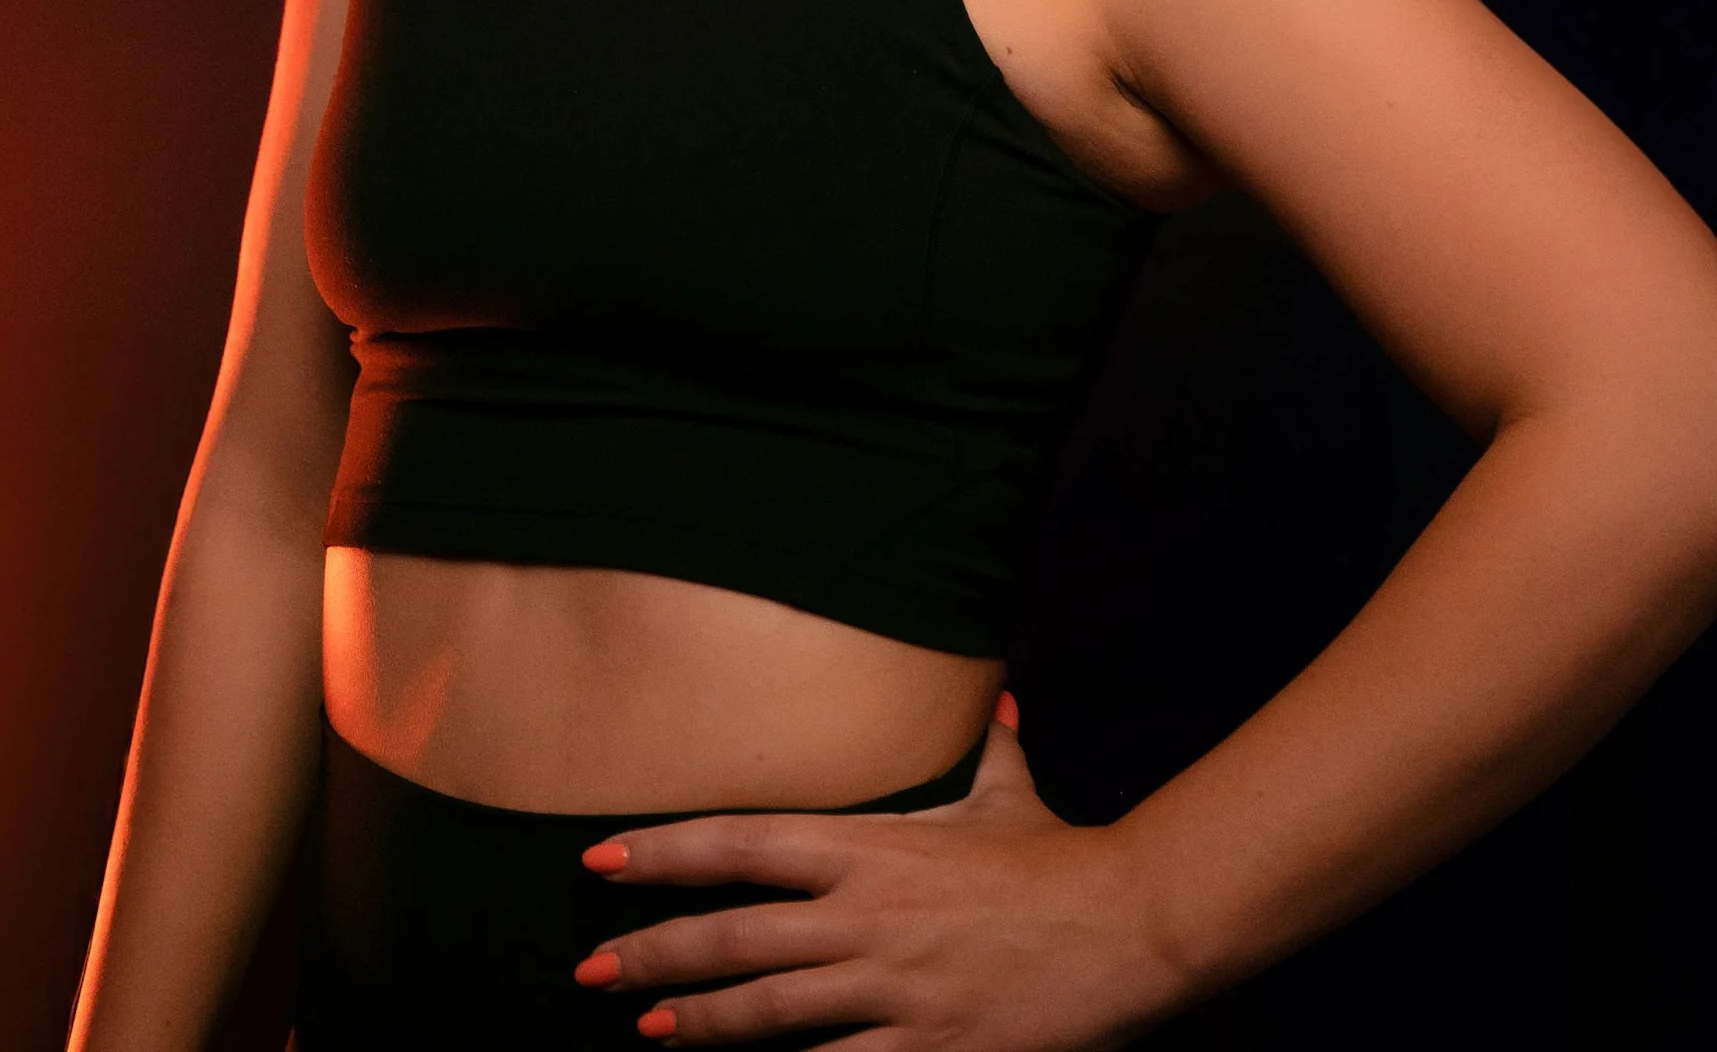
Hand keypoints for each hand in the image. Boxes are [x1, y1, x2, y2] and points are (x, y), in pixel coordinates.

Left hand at [570, 700, 1183, 1046]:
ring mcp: (894, 986)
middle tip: (587, 968)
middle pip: (736, 932)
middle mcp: (867, 913)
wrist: (1129, 925)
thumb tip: (1001, 699)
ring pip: (771, 1007)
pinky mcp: (929, 1048)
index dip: (666, 848)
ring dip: (701, 1023)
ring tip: (646, 1032)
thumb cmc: (1059, 862)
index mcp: (872, 847)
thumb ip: (990, 749)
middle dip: (654, 951)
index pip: (744, 841)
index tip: (599, 857)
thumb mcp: (1010, 794)